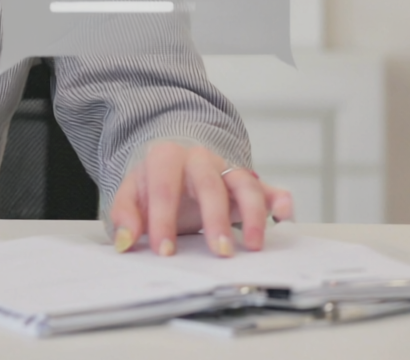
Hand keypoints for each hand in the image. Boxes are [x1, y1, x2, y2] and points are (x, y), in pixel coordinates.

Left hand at [109, 140, 292, 256]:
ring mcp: (227, 169)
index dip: (163, 220)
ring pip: (245, 185)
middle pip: (210, 185)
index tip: (165, 251)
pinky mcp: (247, 182)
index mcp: (167, 157)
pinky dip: (280, 200)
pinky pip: (269, 187)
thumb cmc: (153, 181)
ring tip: (253, 245)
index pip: (164, 188)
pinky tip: (285, 216)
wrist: (173, 161)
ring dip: (253, 215)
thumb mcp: (131, 192)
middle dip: (216, 219)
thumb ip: (126, 214)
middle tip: (220, 252)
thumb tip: (125, 241)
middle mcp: (200, 159)